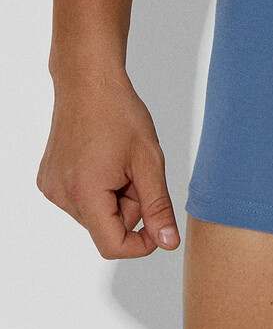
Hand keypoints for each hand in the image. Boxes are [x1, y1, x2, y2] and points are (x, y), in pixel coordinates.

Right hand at [37, 69, 179, 258]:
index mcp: (85, 193)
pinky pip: (81, 199)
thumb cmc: (119, 113)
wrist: (89, 83)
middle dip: (129, 206)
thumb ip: (158, 206)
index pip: (112, 246)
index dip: (141, 243)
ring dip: (114, 196)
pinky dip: (98, 187)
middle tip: (137, 171)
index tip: (159, 224)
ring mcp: (51, 188)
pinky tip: (102, 159)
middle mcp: (61, 196)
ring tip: (118, 162)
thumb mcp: (149, 161)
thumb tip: (167, 242)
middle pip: (106, 227)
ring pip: (95, 213)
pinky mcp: (48, 180)